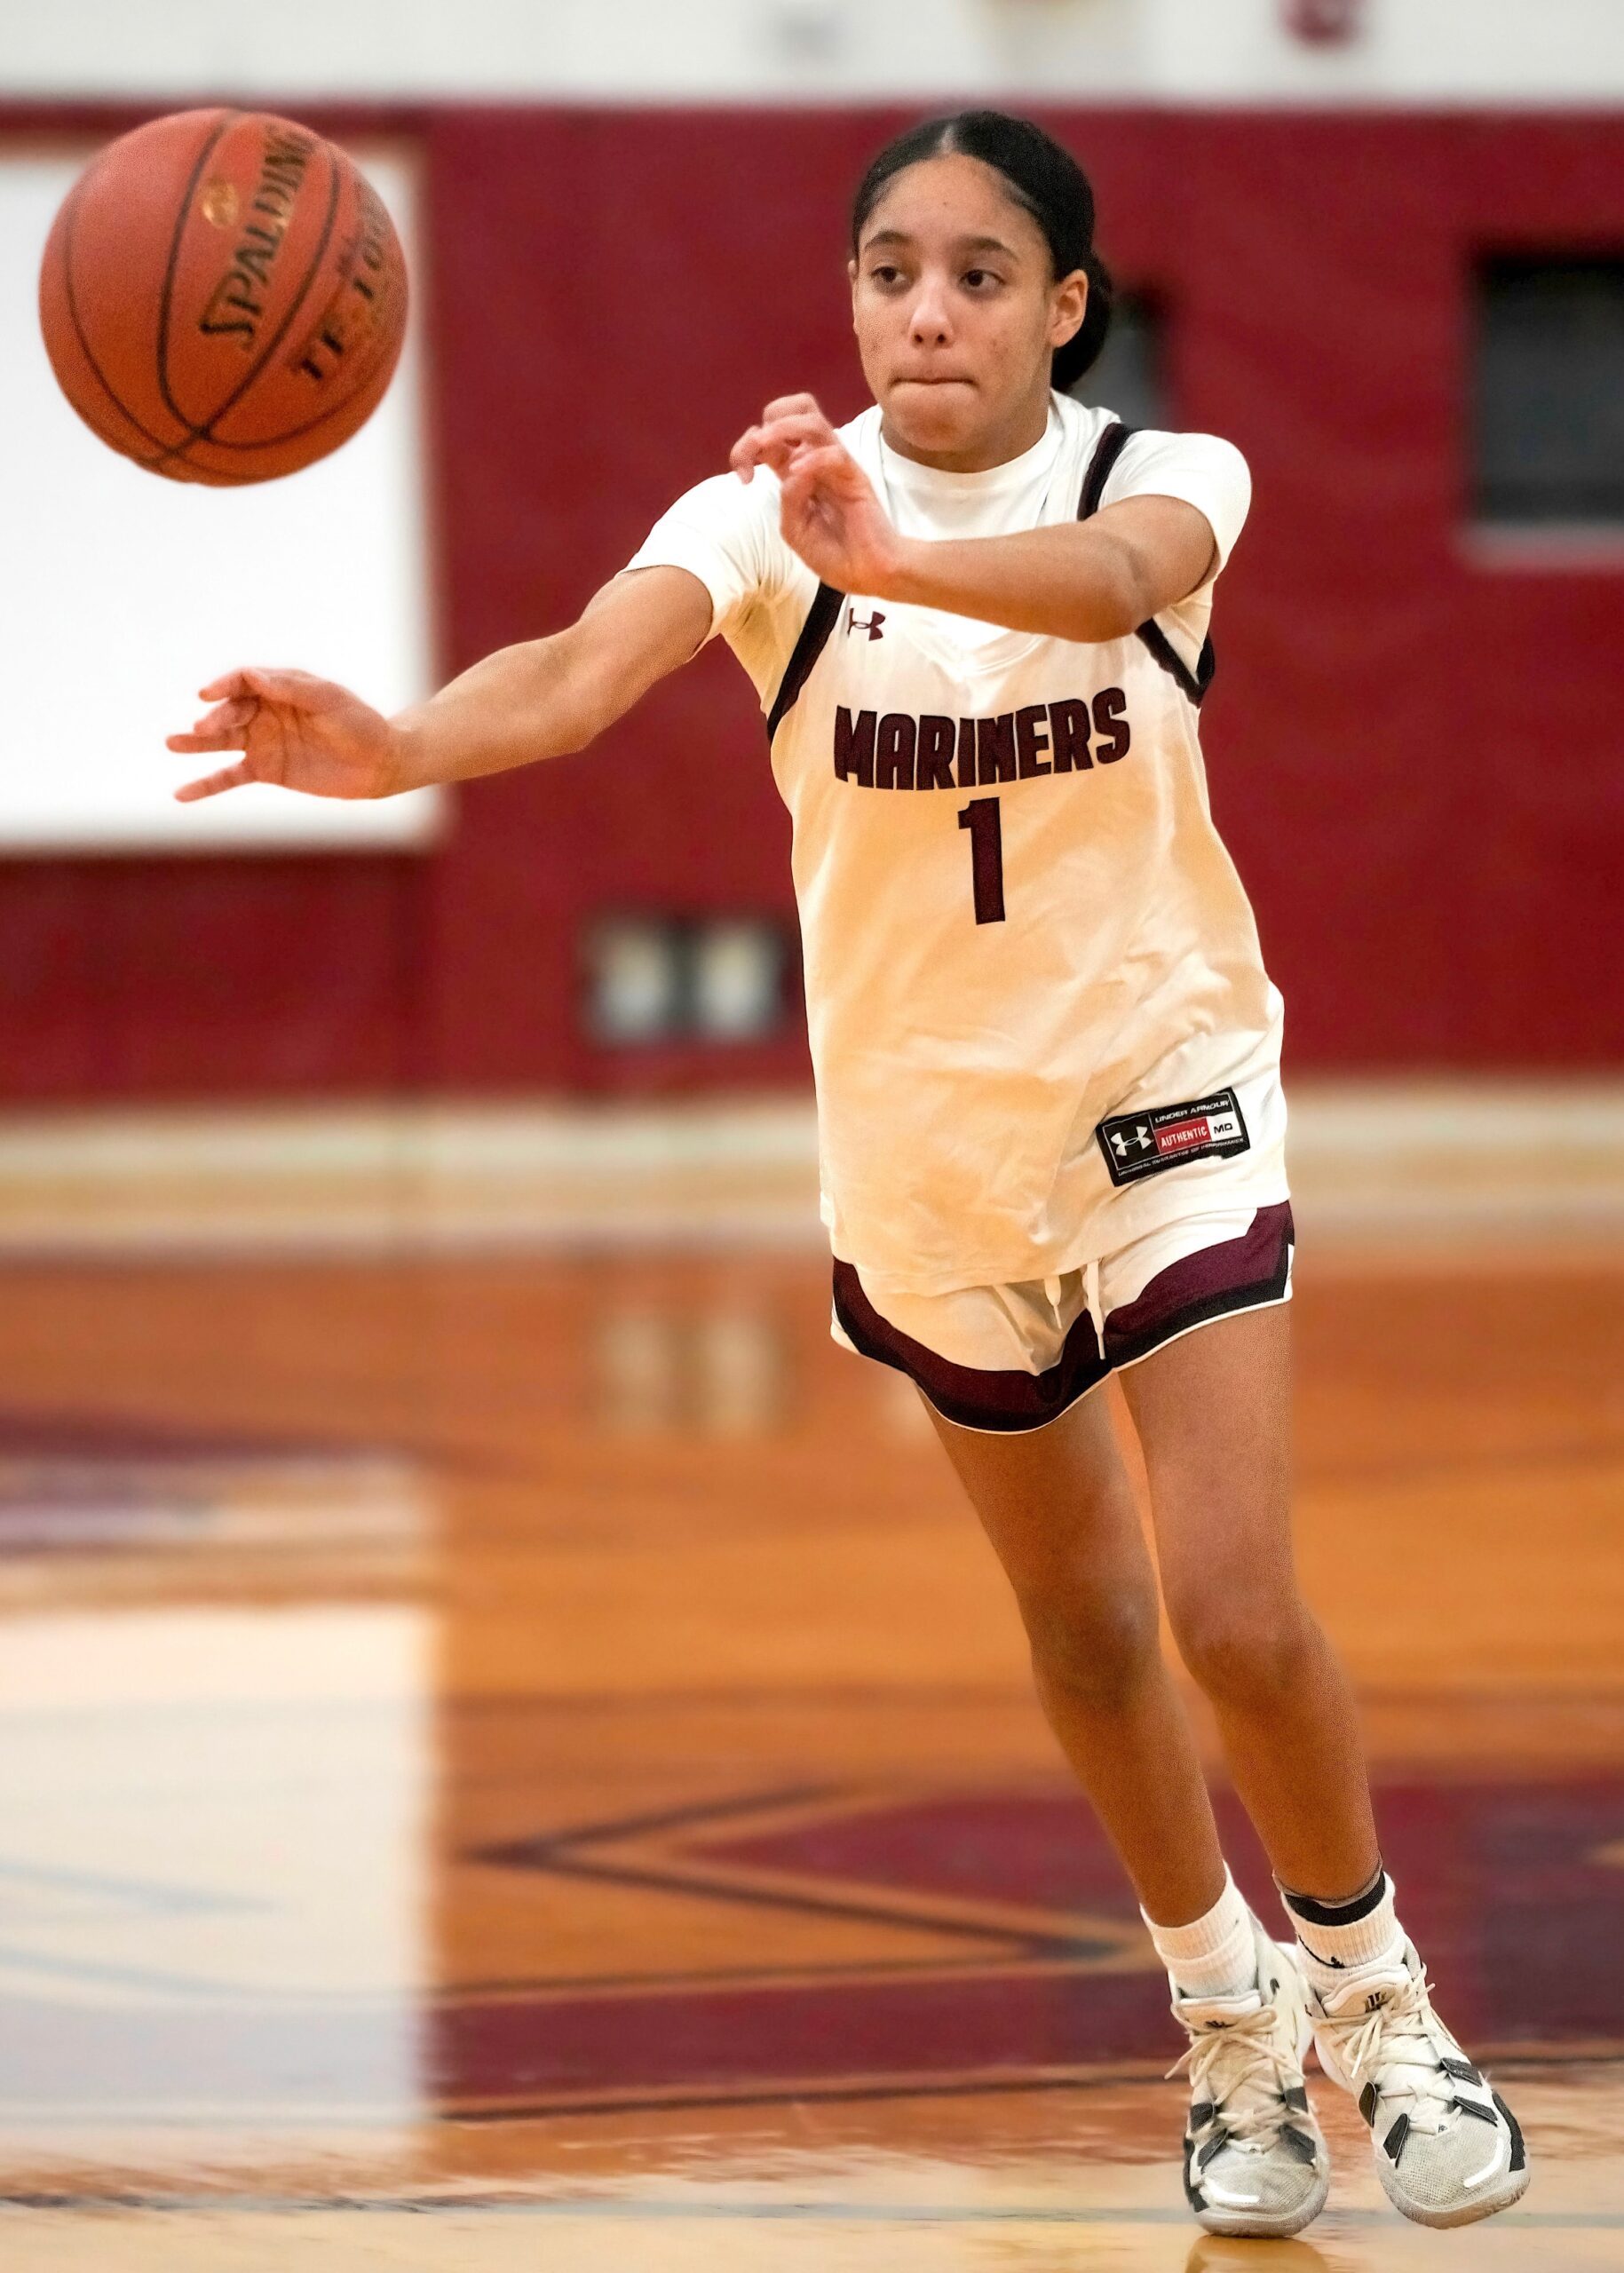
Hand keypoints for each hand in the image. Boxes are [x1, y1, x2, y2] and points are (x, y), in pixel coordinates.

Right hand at [166, 669, 399, 801]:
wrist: (378, 763)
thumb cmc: (359, 724)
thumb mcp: (329, 699)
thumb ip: (291, 688)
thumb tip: (253, 676)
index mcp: (281, 688)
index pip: (244, 681)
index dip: (224, 685)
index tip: (209, 694)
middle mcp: (266, 712)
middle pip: (231, 710)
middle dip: (215, 718)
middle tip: (203, 727)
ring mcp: (263, 741)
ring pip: (222, 740)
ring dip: (196, 743)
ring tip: (172, 743)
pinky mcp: (266, 770)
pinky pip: (229, 777)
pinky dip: (205, 785)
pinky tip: (181, 793)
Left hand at [730, 393, 906, 595]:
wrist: (867, 574)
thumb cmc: (833, 553)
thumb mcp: (795, 530)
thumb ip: (787, 498)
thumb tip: (791, 469)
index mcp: (797, 470)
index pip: (772, 434)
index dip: (748, 446)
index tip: (742, 476)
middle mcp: (816, 460)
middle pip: (798, 409)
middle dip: (769, 421)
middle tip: (756, 448)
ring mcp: (837, 465)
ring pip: (814, 421)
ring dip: (783, 427)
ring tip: (765, 445)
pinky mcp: (856, 477)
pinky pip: (834, 454)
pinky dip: (812, 459)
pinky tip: (797, 472)